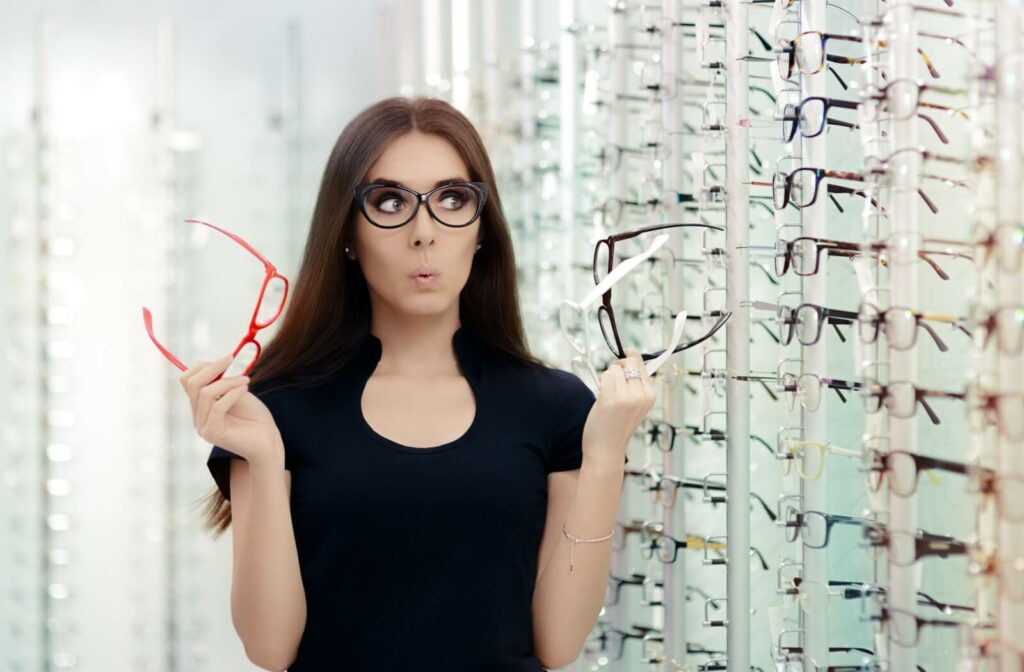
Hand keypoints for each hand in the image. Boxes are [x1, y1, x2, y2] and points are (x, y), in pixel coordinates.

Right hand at [180, 353, 283, 466]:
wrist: (268, 442)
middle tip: (232, 359)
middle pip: (192, 383)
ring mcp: (203, 426)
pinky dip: (232, 394)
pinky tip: (245, 390)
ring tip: (246, 381)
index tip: (227, 359)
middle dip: (212, 367)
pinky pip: (217, 407)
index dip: (204, 366)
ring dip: (228, 381)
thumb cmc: (255, 417)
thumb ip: (223, 380)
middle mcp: (198, 416)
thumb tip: (216, 362)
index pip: (187, 380)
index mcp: (200, 406)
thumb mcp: (237, 392)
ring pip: (205, 393)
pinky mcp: (213, 433)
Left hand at [581, 347, 655, 466]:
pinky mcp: (611, 398)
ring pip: (614, 369)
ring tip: (607, 398)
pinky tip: (602, 399)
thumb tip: (630, 358)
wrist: (607, 450)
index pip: (641, 363)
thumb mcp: (635, 406)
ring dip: (607, 378)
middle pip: (629, 361)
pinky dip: (601, 384)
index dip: (630, 358)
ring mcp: (627, 396)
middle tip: (612, 382)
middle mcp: (642, 394)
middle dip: (618, 366)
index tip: (624, 354)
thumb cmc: (616, 427)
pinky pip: (605, 376)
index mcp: (650, 395)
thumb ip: (635, 386)